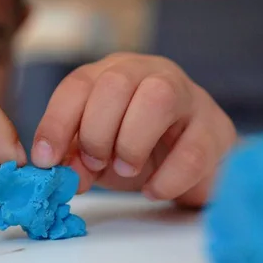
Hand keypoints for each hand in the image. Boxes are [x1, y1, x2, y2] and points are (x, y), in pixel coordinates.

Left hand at [31, 52, 235, 206]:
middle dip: (96, 132)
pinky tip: (154, 189)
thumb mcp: (98, 150)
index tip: (46, 160)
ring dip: (131, 143)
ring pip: (158, 98)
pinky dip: (167, 178)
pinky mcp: (215, 128)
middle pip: (116, 83)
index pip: (78, 84)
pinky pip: (192, 150)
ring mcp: (188, 96)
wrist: (193, 157)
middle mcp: (150, 73)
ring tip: (126, 169)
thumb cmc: (139, 146)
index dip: (56, 122)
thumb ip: (77, 156)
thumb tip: (60, 170)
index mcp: (113, 73)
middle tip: (95, 164)